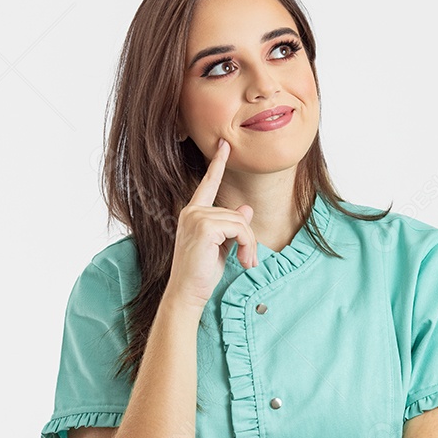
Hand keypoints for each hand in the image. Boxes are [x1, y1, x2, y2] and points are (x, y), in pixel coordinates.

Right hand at [165, 137, 258, 312]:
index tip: (224, 145)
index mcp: (193, 213)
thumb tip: (246, 209)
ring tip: (246, 263)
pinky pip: (239, 228)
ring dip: (249, 244)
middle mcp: (192, 211)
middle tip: (249, 261)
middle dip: (248, 238)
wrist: (188, 292)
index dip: (217, 164)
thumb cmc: (202, 273)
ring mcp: (196, 217)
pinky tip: (243, 260)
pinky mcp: (204, 226)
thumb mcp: (222, 247)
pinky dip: (248, 245)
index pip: (208, 184)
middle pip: (235, 214)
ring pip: (240, 222)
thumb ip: (232, 226)